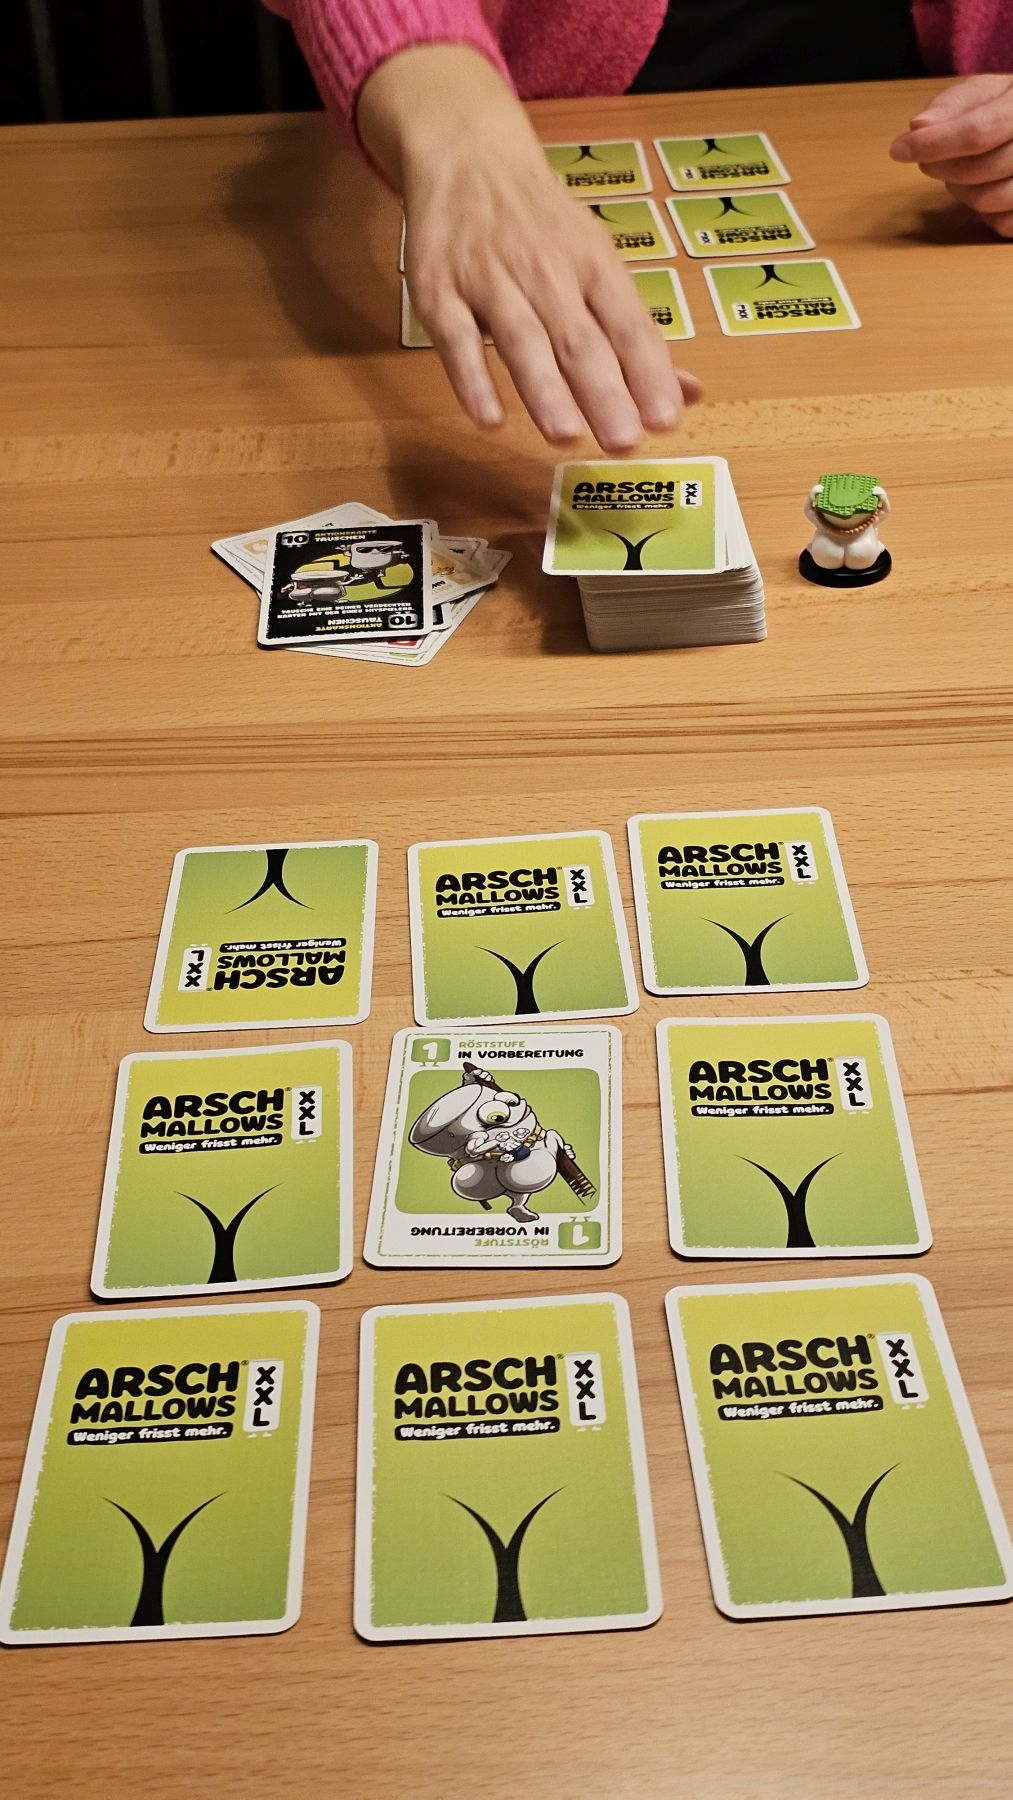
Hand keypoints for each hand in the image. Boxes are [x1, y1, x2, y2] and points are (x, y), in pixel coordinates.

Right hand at [359, 46, 700, 450]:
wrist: (469, 154)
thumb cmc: (542, 223)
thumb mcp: (597, 262)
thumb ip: (636, 335)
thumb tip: (690, 393)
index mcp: (592, 265)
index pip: (627, 325)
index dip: (648, 373)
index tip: (666, 419)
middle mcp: (546, 272)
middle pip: (578, 339)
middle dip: (604, 391)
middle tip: (624, 441)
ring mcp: (489, 280)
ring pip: (521, 339)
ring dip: (544, 388)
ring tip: (566, 436)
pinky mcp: (440, 291)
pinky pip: (455, 338)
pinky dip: (471, 378)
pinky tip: (488, 419)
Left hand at [889, 75, 1012, 237]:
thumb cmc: (1008, 107)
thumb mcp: (985, 93)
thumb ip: (953, 104)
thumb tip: (919, 126)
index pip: (978, 132)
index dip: (935, 143)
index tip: (899, 149)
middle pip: (978, 170)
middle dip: (941, 167)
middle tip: (928, 158)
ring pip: (986, 200)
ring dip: (960, 190)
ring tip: (959, 171)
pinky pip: (1002, 224)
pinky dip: (983, 212)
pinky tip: (983, 188)